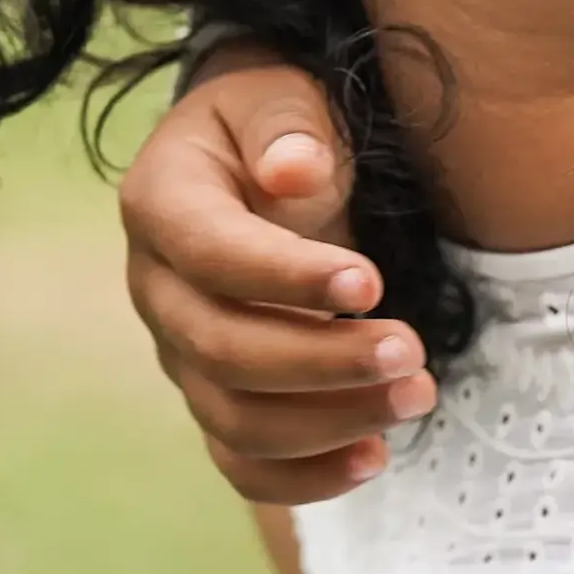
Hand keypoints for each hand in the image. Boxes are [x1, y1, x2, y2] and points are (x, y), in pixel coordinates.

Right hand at [119, 52, 432, 501]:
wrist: (257, 161)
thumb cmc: (272, 126)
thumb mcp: (278, 96)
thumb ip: (286, 126)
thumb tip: (293, 171)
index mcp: (159, 203)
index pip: (210, 254)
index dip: (285, 276)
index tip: (372, 281)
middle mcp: (156, 288)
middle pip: (221, 350)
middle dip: (322, 362)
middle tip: (412, 352)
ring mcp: (180, 353)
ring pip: (234, 418)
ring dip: (329, 422)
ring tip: (417, 396)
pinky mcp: (215, 397)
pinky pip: (243, 461)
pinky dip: (305, 477)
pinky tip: (375, 457)